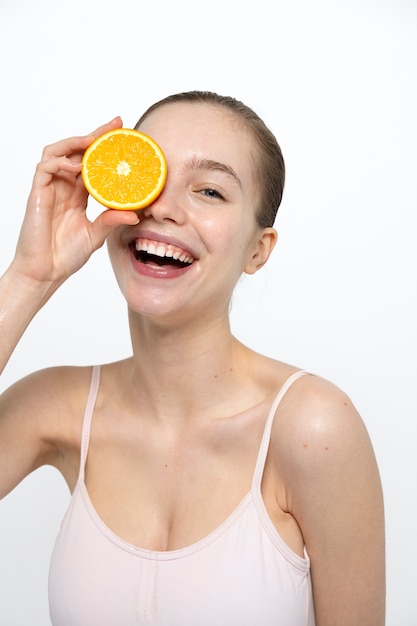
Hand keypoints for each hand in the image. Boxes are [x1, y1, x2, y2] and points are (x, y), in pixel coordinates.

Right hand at [13, 117, 138, 287]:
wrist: (45, 272)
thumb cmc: (66, 255)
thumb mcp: (96, 235)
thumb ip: (111, 221)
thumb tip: (136, 214)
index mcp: (77, 195)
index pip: (92, 164)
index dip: (104, 148)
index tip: (124, 135)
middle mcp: (64, 187)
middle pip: (77, 151)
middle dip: (95, 135)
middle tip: (115, 125)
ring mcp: (50, 189)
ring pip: (58, 152)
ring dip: (75, 142)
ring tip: (93, 141)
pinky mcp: (37, 193)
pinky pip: (46, 167)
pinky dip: (60, 161)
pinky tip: (76, 165)